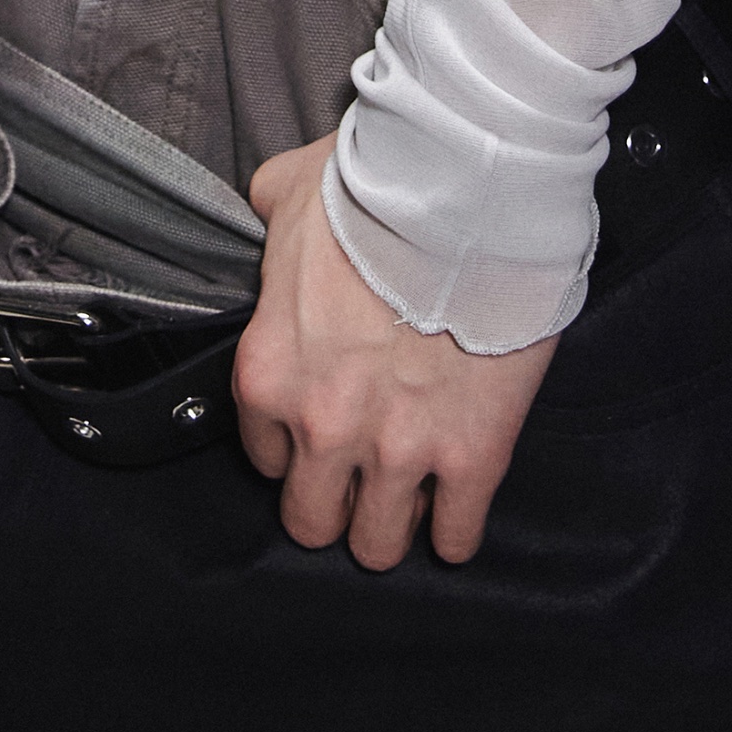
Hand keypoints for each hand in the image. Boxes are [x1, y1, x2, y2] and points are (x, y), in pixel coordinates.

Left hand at [233, 134, 558, 568]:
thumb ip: (262, 222)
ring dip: (388, 523)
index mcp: (269, 373)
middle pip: (311, 521)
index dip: (291, 445)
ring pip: (377, 544)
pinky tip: (452, 512)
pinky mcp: (471, 456)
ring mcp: (398, 449)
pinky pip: (455, 537)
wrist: (463, 196)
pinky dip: (452, 532)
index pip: (264, 457)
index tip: (314, 430)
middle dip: (331, 504)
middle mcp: (323, 426)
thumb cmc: (371, 187)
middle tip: (354, 480)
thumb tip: (259, 216)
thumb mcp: (282, 193)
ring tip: (402, 500)